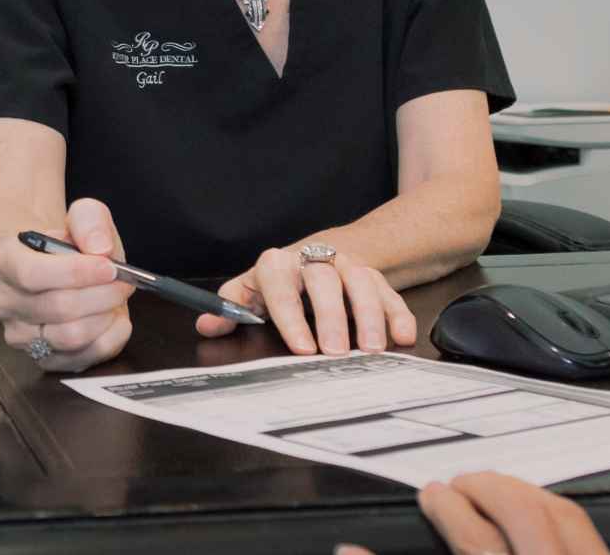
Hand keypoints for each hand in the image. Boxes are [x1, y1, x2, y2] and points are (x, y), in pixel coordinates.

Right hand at [0, 198, 134, 371]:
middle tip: (125, 282)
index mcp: (3, 261)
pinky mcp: (42, 359)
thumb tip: (100, 248)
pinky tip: (116, 319)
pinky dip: (108, 340)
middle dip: (101, 295)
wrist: (51, 270)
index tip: (109, 267)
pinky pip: (81, 359)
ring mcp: (19, 335)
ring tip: (116, 299)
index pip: (32, 274)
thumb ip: (90, 220)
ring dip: (104, 317)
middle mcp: (3, 302)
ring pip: (70, 337)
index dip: (76, 273)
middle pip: (58, 307)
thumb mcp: (78, 218)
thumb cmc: (63, 247)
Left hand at [194, 244, 415, 354]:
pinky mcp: (375, 276)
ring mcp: (347, 265)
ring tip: (371, 350)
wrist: (316, 256)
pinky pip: (389, 291)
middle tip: (336, 353)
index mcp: (278, 265)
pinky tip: (402, 337)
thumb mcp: (252, 291)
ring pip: (361, 282)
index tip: (300, 347)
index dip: (290, 315)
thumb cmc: (279, 282)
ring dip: (368, 316)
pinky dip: (398, 314)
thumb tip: (207, 325)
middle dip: (331, 317)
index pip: (280, 284)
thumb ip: (231, 308)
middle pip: (324, 281)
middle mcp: (314, 259)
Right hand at [336, 471, 609, 554]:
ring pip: (566, 516)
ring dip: (524, 494)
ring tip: (494, 492)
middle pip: (525, 513)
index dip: (447, 509)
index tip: (432, 495)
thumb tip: (348, 548)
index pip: (475, 540)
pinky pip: (590, 535)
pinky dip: (558, 516)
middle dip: (484, 487)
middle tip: (458, 485)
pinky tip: (540, 520)